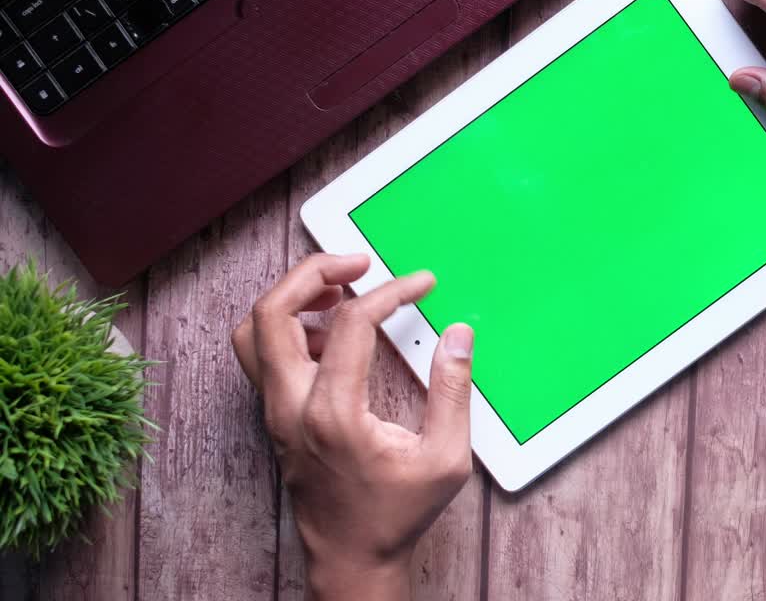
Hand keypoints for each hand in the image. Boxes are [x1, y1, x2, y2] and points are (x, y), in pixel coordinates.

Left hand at [232, 253, 474, 599]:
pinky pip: (262, 354)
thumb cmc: (394, 515)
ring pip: (253, 330)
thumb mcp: (445, 458)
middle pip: (272, 311)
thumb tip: (458, 336)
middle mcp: (292, 407)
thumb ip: (454, 392)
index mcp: (333, 413)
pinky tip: (332, 334)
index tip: (420, 284)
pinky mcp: (275, 417)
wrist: (350, 558)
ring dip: (291, 297)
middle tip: (357, 261)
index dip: (390, 291)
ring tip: (339, 291)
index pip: (350, 322)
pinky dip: (288, 326)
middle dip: (313, 271)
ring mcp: (276, 412)